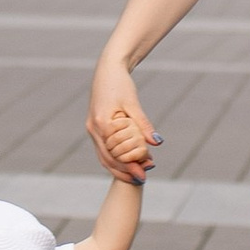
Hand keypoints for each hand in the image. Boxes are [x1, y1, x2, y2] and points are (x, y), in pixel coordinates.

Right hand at [87, 68, 159, 185]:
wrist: (108, 69)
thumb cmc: (121, 84)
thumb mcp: (133, 104)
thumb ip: (143, 124)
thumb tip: (157, 143)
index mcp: (102, 123)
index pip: (115, 153)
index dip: (130, 165)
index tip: (145, 174)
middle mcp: (93, 129)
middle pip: (108, 159)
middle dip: (125, 171)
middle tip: (143, 179)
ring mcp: (92, 129)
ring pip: (104, 157)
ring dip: (119, 168)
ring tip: (137, 175)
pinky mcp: (95, 127)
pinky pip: (104, 149)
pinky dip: (115, 159)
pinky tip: (128, 163)